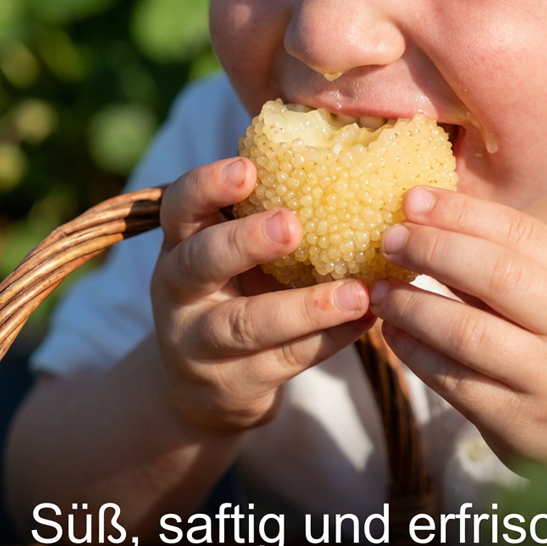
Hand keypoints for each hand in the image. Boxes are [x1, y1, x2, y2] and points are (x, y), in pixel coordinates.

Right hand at [151, 158, 372, 434]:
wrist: (199, 388)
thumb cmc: (233, 291)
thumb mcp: (230, 253)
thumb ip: (265, 215)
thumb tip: (354, 157)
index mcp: (181, 243)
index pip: (180, 206)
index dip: (208, 186)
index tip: (248, 168)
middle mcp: (178, 290)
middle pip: (201, 262)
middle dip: (246, 241)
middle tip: (293, 225)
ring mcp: (199, 343)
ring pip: (247, 324)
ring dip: (307, 307)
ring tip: (358, 293)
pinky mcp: (231, 386)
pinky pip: (286, 361)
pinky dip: (330, 340)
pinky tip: (368, 320)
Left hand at [369, 186, 546, 468]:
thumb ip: (507, 262)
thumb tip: (428, 217)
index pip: (519, 232)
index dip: (460, 212)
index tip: (412, 199)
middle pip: (496, 275)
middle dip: (433, 249)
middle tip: (389, 240)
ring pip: (468, 333)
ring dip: (412, 306)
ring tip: (378, 291)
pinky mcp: (518, 423)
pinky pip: (454, 381)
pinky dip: (414, 353)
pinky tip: (392, 334)